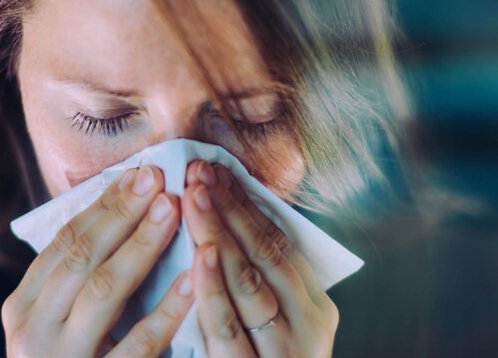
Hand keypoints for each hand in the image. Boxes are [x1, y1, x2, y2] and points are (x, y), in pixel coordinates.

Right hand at [1, 165, 193, 356]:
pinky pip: (136, 347)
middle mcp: (31, 330)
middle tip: (158, 178)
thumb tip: (119, 210)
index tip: (138, 173)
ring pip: (103, 291)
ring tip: (174, 210)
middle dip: (122, 213)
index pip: (65, 241)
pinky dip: (165, 312)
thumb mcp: (54, 321)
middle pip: (81, 256)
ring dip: (141, 246)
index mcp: (22, 306)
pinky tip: (190, 282)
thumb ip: (75, 277)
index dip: (103, 204)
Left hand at [181, 160, 338, 357]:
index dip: (244, 203)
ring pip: (249, 284)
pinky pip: (229, 329)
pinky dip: (214, 289)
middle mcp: (310, 324)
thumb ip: (256, 277)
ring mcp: (285, 352)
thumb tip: (225, 217)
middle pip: (265, 254)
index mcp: (315, 304)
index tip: (213, 170)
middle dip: (229, 208)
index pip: (277, 240)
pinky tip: (201, 255)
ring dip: (220, 235)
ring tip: (194, 195)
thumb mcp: (275, 320)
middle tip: (197, 170)